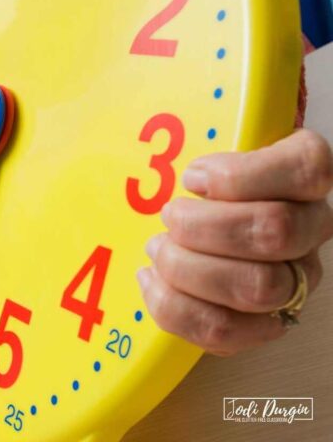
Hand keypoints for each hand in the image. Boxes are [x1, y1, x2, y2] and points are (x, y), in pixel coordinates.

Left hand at [139, 130, 331, 354]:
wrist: (195, 224)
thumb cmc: (202, 181)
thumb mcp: (202, 140)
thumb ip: (198, 130)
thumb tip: (165, 145)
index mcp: (304, 175)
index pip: (306, 169)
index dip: (242, 176)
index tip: (192, 178)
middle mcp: (310, 228)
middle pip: (275, 232)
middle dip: (203, 227)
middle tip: (167, 217)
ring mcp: (295, 279)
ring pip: (256, 288)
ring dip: (188, 269)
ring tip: (156, 249)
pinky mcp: (262, 322)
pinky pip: (225, 330)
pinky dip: (174, 307)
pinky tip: (150, 279)